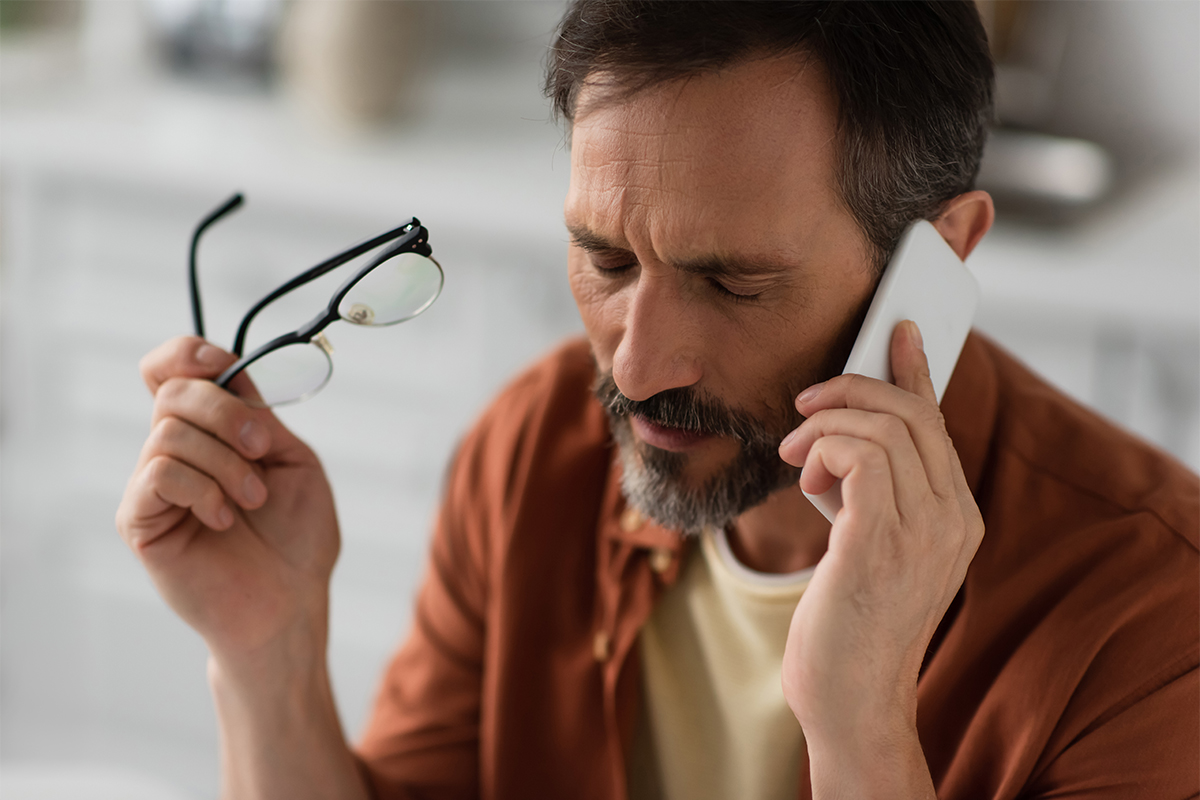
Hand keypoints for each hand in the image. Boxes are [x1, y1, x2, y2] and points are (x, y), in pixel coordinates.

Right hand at [115, 336, 339, 661]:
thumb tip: (228, 371)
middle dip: (227, 413)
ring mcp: (153, 486)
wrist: (290, 603)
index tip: (221, 363)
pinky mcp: (140, 521)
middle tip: (263, 451)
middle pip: (174, 391)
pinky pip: (157, 474)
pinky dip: (201, 489)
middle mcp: (175, 451)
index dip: (187, 353)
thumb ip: (260, 416)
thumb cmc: (297, 539)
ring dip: (226, 463)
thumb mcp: (294, 461)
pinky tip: (224, 519)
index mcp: (213, 431)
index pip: (173, 369)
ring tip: (252, 502)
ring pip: (169, 432)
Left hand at [777, 321, 983, 793]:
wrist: (849, 702)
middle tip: (805, 401)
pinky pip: (861, 455)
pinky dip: (823, 447)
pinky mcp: (883, 542)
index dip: (917, 372)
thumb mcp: (866, 546)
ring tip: (794, 455)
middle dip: (853, 388)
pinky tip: (801, 475)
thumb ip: (867, 493)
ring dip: (827, 423)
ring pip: (885, 426)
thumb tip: (837, 438)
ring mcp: (926, 532)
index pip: (939, 425)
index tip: (896, 332)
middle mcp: (955, 520)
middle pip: (914, 413)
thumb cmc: (849, 625)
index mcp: (957, 517)